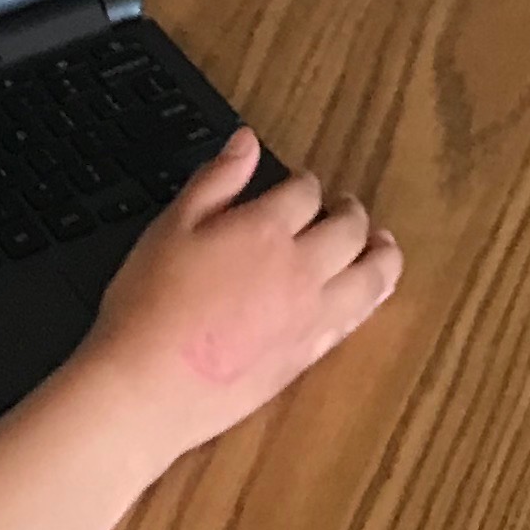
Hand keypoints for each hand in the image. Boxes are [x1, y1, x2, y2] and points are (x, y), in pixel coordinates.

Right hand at [75, 132, 399, 459]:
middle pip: (350, 230)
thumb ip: (215, 180)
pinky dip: (368, 300)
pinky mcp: (308, 356)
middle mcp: (300, 270)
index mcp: (265, 230)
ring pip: (370, 278)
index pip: (306, 192)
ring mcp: (309, 316)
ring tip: (382, 247)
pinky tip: (362, 298)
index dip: (305, 183)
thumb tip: (247, 142)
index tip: (301, 184)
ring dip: (381, 256)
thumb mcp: (171, 227)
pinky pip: (355, 320)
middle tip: (348, 208)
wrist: (147, 387)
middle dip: (352, 213)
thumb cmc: (148, 303)